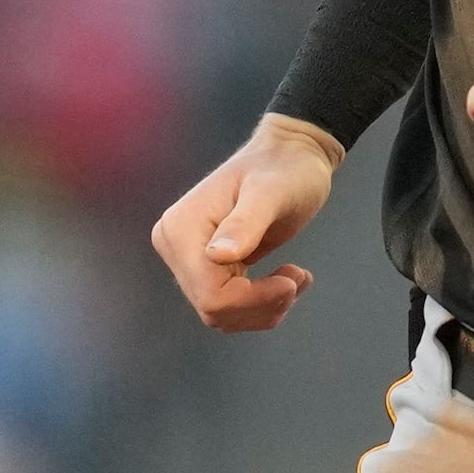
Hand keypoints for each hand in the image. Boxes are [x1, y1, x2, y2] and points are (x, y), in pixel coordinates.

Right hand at [149, 117, 339, 331]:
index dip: (254, 300)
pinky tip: (288, 278)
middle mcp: (175, 247)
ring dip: (266, 307)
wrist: (292, 157)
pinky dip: (263, 303)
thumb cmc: (285, 168)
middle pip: (214, 310)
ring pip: (223, 315)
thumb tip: (217, 255)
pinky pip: (230, 306)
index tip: (292, 278)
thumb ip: (245, 223)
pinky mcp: (208, 267)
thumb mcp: (271, 193)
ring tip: (297, 276)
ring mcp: (189, 259)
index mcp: (180, 230)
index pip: (210, 296)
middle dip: (262, 305)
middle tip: (298, 277)